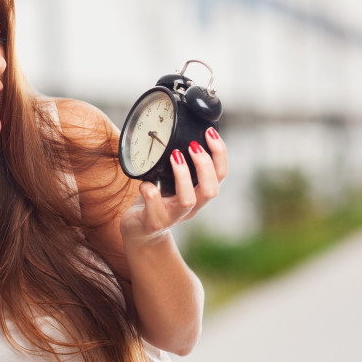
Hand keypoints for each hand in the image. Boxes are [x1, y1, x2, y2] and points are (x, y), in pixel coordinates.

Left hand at [120, 127, 227, 246]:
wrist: (140, 232)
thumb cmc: (157, 200)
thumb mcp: (172, 181)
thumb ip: (180, 163)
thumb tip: (181, 130)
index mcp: (199, 194)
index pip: (220, 175)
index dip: (220, 154)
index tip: (209, 133)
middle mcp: (191, 207)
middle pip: (211, 190)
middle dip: (205, 165)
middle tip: (193, 146)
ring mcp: (172, 217)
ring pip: (188, 200)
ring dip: (183, 176)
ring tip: (174, 156)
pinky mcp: (153, 223)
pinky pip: (154, 209)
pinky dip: (150, 192)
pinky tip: (145, 183)